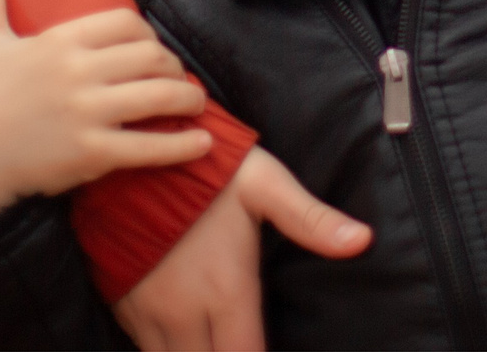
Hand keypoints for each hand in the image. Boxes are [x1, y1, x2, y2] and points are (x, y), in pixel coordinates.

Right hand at [0, 0, 212, 240]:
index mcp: (60, 42)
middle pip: (152, 57)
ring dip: (190, 99)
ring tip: (199, 105)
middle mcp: (78, 72)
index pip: (127, 23)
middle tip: (181, 80)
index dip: (149, 36)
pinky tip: (202, 145)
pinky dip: (182, 146)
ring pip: (159, 97)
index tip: (152, 51)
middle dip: (175, 68)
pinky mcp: (91, 153)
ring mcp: (86, 113)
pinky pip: (148, 146)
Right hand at [111, 147, 372, 351]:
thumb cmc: (205, 169)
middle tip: (246, 346)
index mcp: (226, 291)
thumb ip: (310, 219)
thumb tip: (362, 241)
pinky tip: (187, 343)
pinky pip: (145, 349)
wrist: (132, 153)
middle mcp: (184, 313)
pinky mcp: (124, 305)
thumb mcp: (265, 184)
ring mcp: (148, 313)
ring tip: (219, 346)